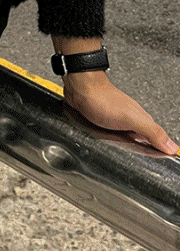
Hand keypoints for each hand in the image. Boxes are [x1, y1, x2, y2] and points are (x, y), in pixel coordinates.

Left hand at [63, 71, 178, 154]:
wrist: (80, 87)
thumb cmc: (102, 98)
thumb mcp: (131, 118)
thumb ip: (152, 131)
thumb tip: (172, 147)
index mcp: (142, 119)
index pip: (157, 140)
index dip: (160, 152)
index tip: (160, 162)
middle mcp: (131, 119)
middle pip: (142, 142)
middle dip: (140, 153)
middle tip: (138, 163)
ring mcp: (116, 120)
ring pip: (125, 139)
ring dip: (123, 148)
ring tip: (121, 156)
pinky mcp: (102, 120)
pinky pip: (110, 135)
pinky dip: (109, 141)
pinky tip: (106, 143)